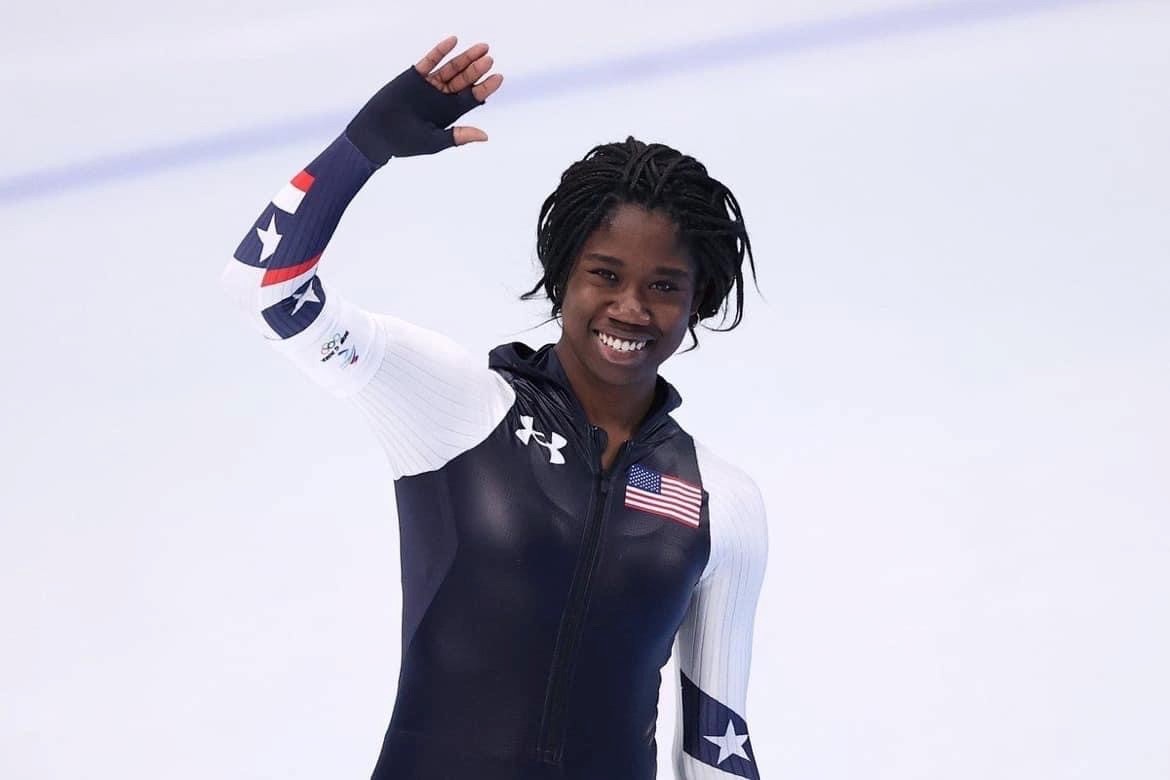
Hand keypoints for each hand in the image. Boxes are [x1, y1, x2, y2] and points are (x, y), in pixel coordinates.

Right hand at [346, 35, 504, 164]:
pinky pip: (430, 61)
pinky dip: (440, 51)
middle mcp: (442, 97)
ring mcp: (429, 85)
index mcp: (450, 112)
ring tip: (481, 48)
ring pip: (451, 68)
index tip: (498, 77)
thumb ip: (458, 136)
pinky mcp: (414, 76)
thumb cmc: (405, 142)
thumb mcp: (434, 141)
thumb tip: (485, 136)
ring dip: (465, 58)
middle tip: (489, 59)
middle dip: (477, 69)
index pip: (473, 97)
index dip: (485, 87)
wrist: (376, 133)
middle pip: (465, 80)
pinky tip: (452, 42)